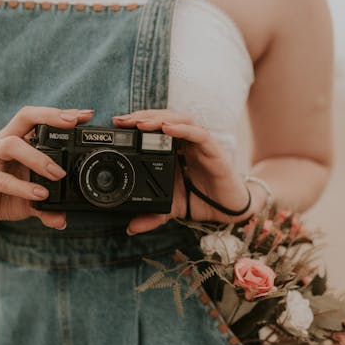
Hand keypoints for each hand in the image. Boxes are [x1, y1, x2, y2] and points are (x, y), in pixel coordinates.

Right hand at [0, 106, 94, 229]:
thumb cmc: (3, 195)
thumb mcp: (31, 200)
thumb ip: (48, 206)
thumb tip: (63, 220)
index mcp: (18, 140)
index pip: (38, 118)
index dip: (60, 114)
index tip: (85, 114)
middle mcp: (2, 143)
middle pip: (24, 117)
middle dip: (50, 118)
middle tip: (73, 125)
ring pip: (11, 144)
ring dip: (38, 158)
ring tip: (57, 175)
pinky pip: (0, 179)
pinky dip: (21, 187)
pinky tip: (38, 195)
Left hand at [111, 109, 251, 234]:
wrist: (229, 210)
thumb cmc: (202, 200)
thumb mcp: (172, 208)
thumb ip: (153, 215)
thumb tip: (131, 227)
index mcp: (174, 150)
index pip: (154, 129)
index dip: (136, 124)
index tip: (116, 125)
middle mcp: (187, 143)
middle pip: (164, 119)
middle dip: (142, 117)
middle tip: (122, 120)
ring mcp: (200, 145)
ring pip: (180, 121)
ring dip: (159, 119)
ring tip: (140, 123)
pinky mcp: (214, 151)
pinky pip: (198, 134)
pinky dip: (182, 129)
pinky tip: (167, 129)